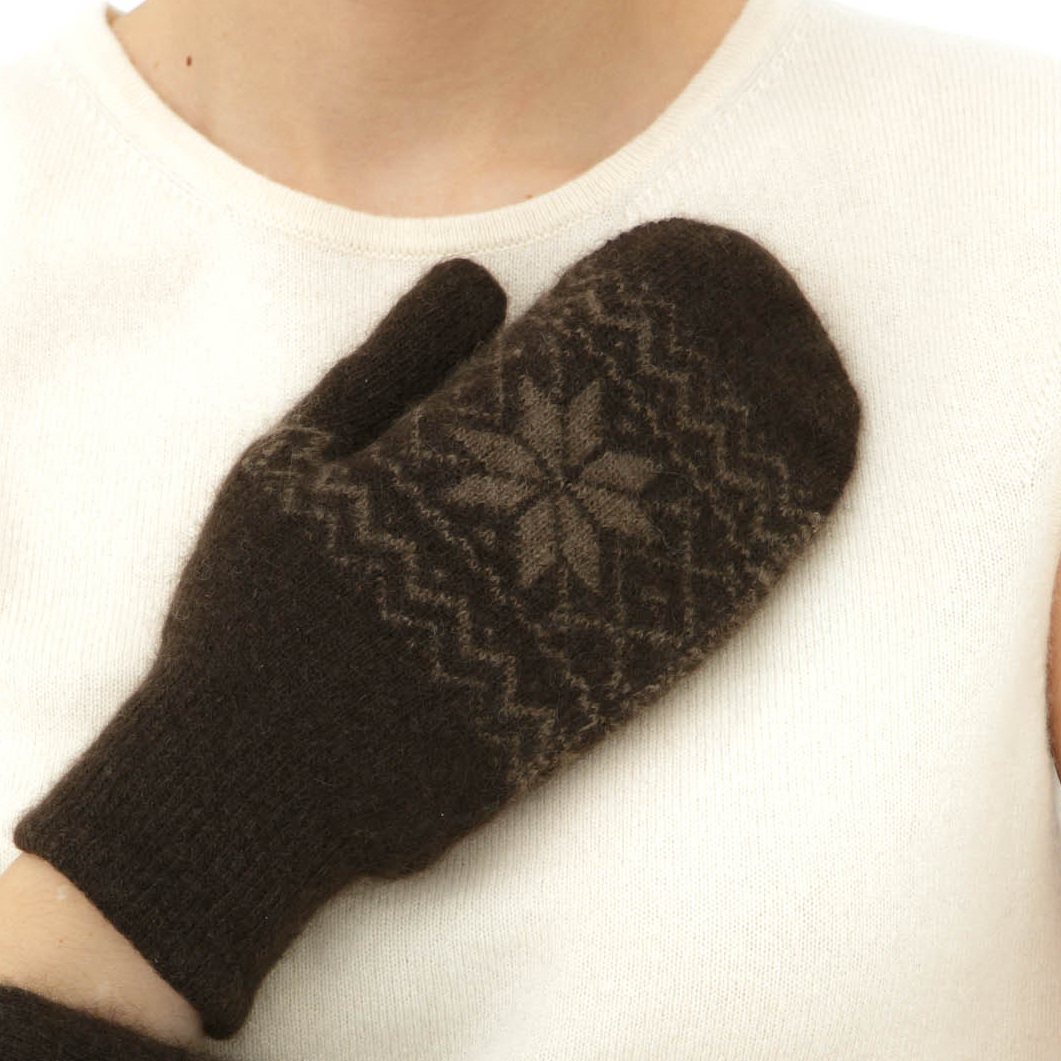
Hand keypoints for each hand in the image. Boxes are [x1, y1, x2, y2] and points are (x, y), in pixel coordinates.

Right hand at [12, 218, 861, 1036]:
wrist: (245, 791)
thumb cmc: (247, 622)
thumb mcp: (285, 472)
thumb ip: (383, 372)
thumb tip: (485, 279)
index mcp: (432, 481)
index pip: (565, 381)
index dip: (642, 327)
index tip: (700, 269)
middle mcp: (503, 560)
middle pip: (642, 462)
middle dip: (723, 399)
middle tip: (791, 335)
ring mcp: (538, 650)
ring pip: (674, 550)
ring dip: (749, 487)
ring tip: (816, 417)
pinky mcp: (556, 726)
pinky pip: (662, 646)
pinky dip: (721, 591)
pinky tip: (768, 543)